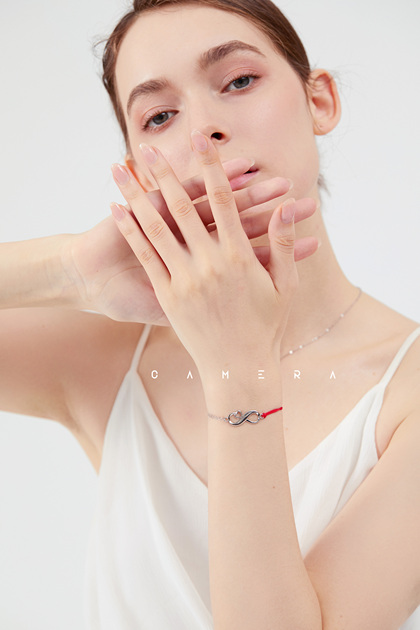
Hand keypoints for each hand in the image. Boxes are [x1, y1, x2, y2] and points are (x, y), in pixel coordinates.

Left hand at [109, 131, 317, 372]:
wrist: (238, 368)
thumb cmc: (266, 327)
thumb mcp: (284, 287)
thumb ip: (282, 246)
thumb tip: (287, 210)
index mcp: (240, 256)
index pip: (224, 200)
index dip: (213, 168)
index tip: (202, 141)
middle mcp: (209, 262)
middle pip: (183, 206)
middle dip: (165, 172)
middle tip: (149, 146)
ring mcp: (185, 279)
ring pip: (157, 226)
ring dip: (137, 195)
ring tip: (120, 169)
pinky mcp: (168, 295)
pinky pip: (146, 256)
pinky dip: (131, 230)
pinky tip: (117, 208)